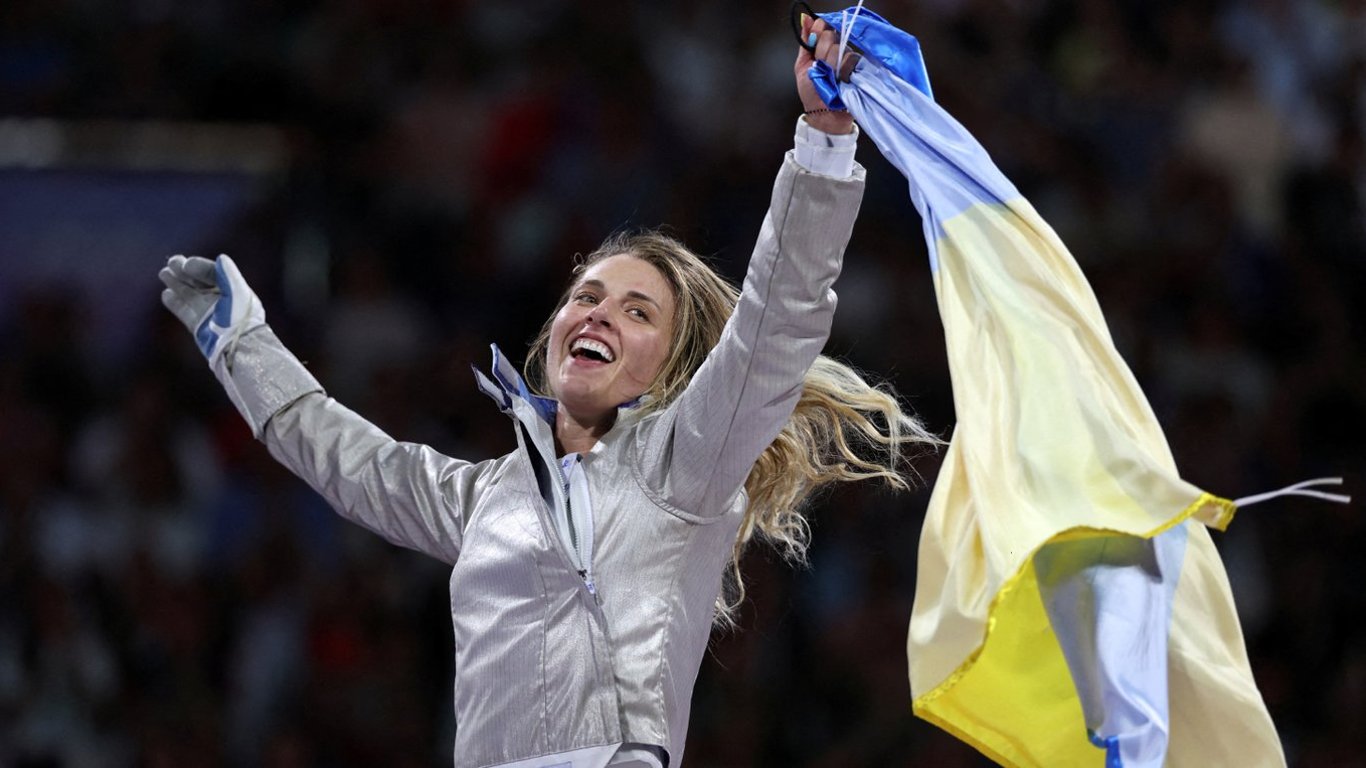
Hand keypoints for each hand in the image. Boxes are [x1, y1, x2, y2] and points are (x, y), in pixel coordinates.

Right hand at [159, 254, 264, 365]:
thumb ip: (228, 276)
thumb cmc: (240, 320)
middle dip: (184, 271)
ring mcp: (208, 313)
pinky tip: (166, 293)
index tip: (186, 264)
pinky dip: (175, 302)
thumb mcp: (237, 294)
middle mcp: (220, 300)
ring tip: (163, 273)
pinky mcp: (199, 326)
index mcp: (232, 290)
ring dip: (176, 283)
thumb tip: (221, 257)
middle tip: (171, 262)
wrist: (237, 349)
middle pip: (199, 282)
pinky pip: (184, 310)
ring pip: (189, 294)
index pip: (213, 273)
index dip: (199, 266)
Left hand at [795, 14, 857, 134]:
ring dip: (829, 65)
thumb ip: (804, 43)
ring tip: (828, 78)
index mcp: (824, 46)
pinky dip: (841, 71)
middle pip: (831, 36)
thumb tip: (806, 19)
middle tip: (819, 68)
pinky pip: (850, 60)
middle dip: (821, 52)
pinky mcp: (859, 68)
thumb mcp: (802, 66)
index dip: (818, 32)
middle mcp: (838, 49)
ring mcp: (849, 58)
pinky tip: (838, 81)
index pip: (825, 27)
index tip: (813, 43)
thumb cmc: (812, 92)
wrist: (823, 114)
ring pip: (840, 48)